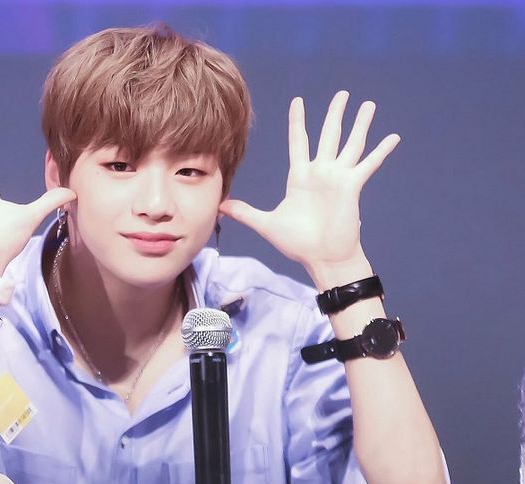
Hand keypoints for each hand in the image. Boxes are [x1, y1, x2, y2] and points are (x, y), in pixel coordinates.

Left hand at [219, 90, 399, 270]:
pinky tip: (393, 137)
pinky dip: (381, 151)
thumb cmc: (298, 243)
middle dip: (335, 114)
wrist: (322, 258)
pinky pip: (369, 164)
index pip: (299, 141)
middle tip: (342, 94)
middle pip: (328, 134)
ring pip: (351, 143)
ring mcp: (338, 178)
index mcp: (300, 177)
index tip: (298, 101)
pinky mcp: (353, 186)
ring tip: (368, 104)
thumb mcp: (267, 224)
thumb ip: (246, 212)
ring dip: (360, 124)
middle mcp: (320, 172)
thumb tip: (220, 207)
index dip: (298, 121)